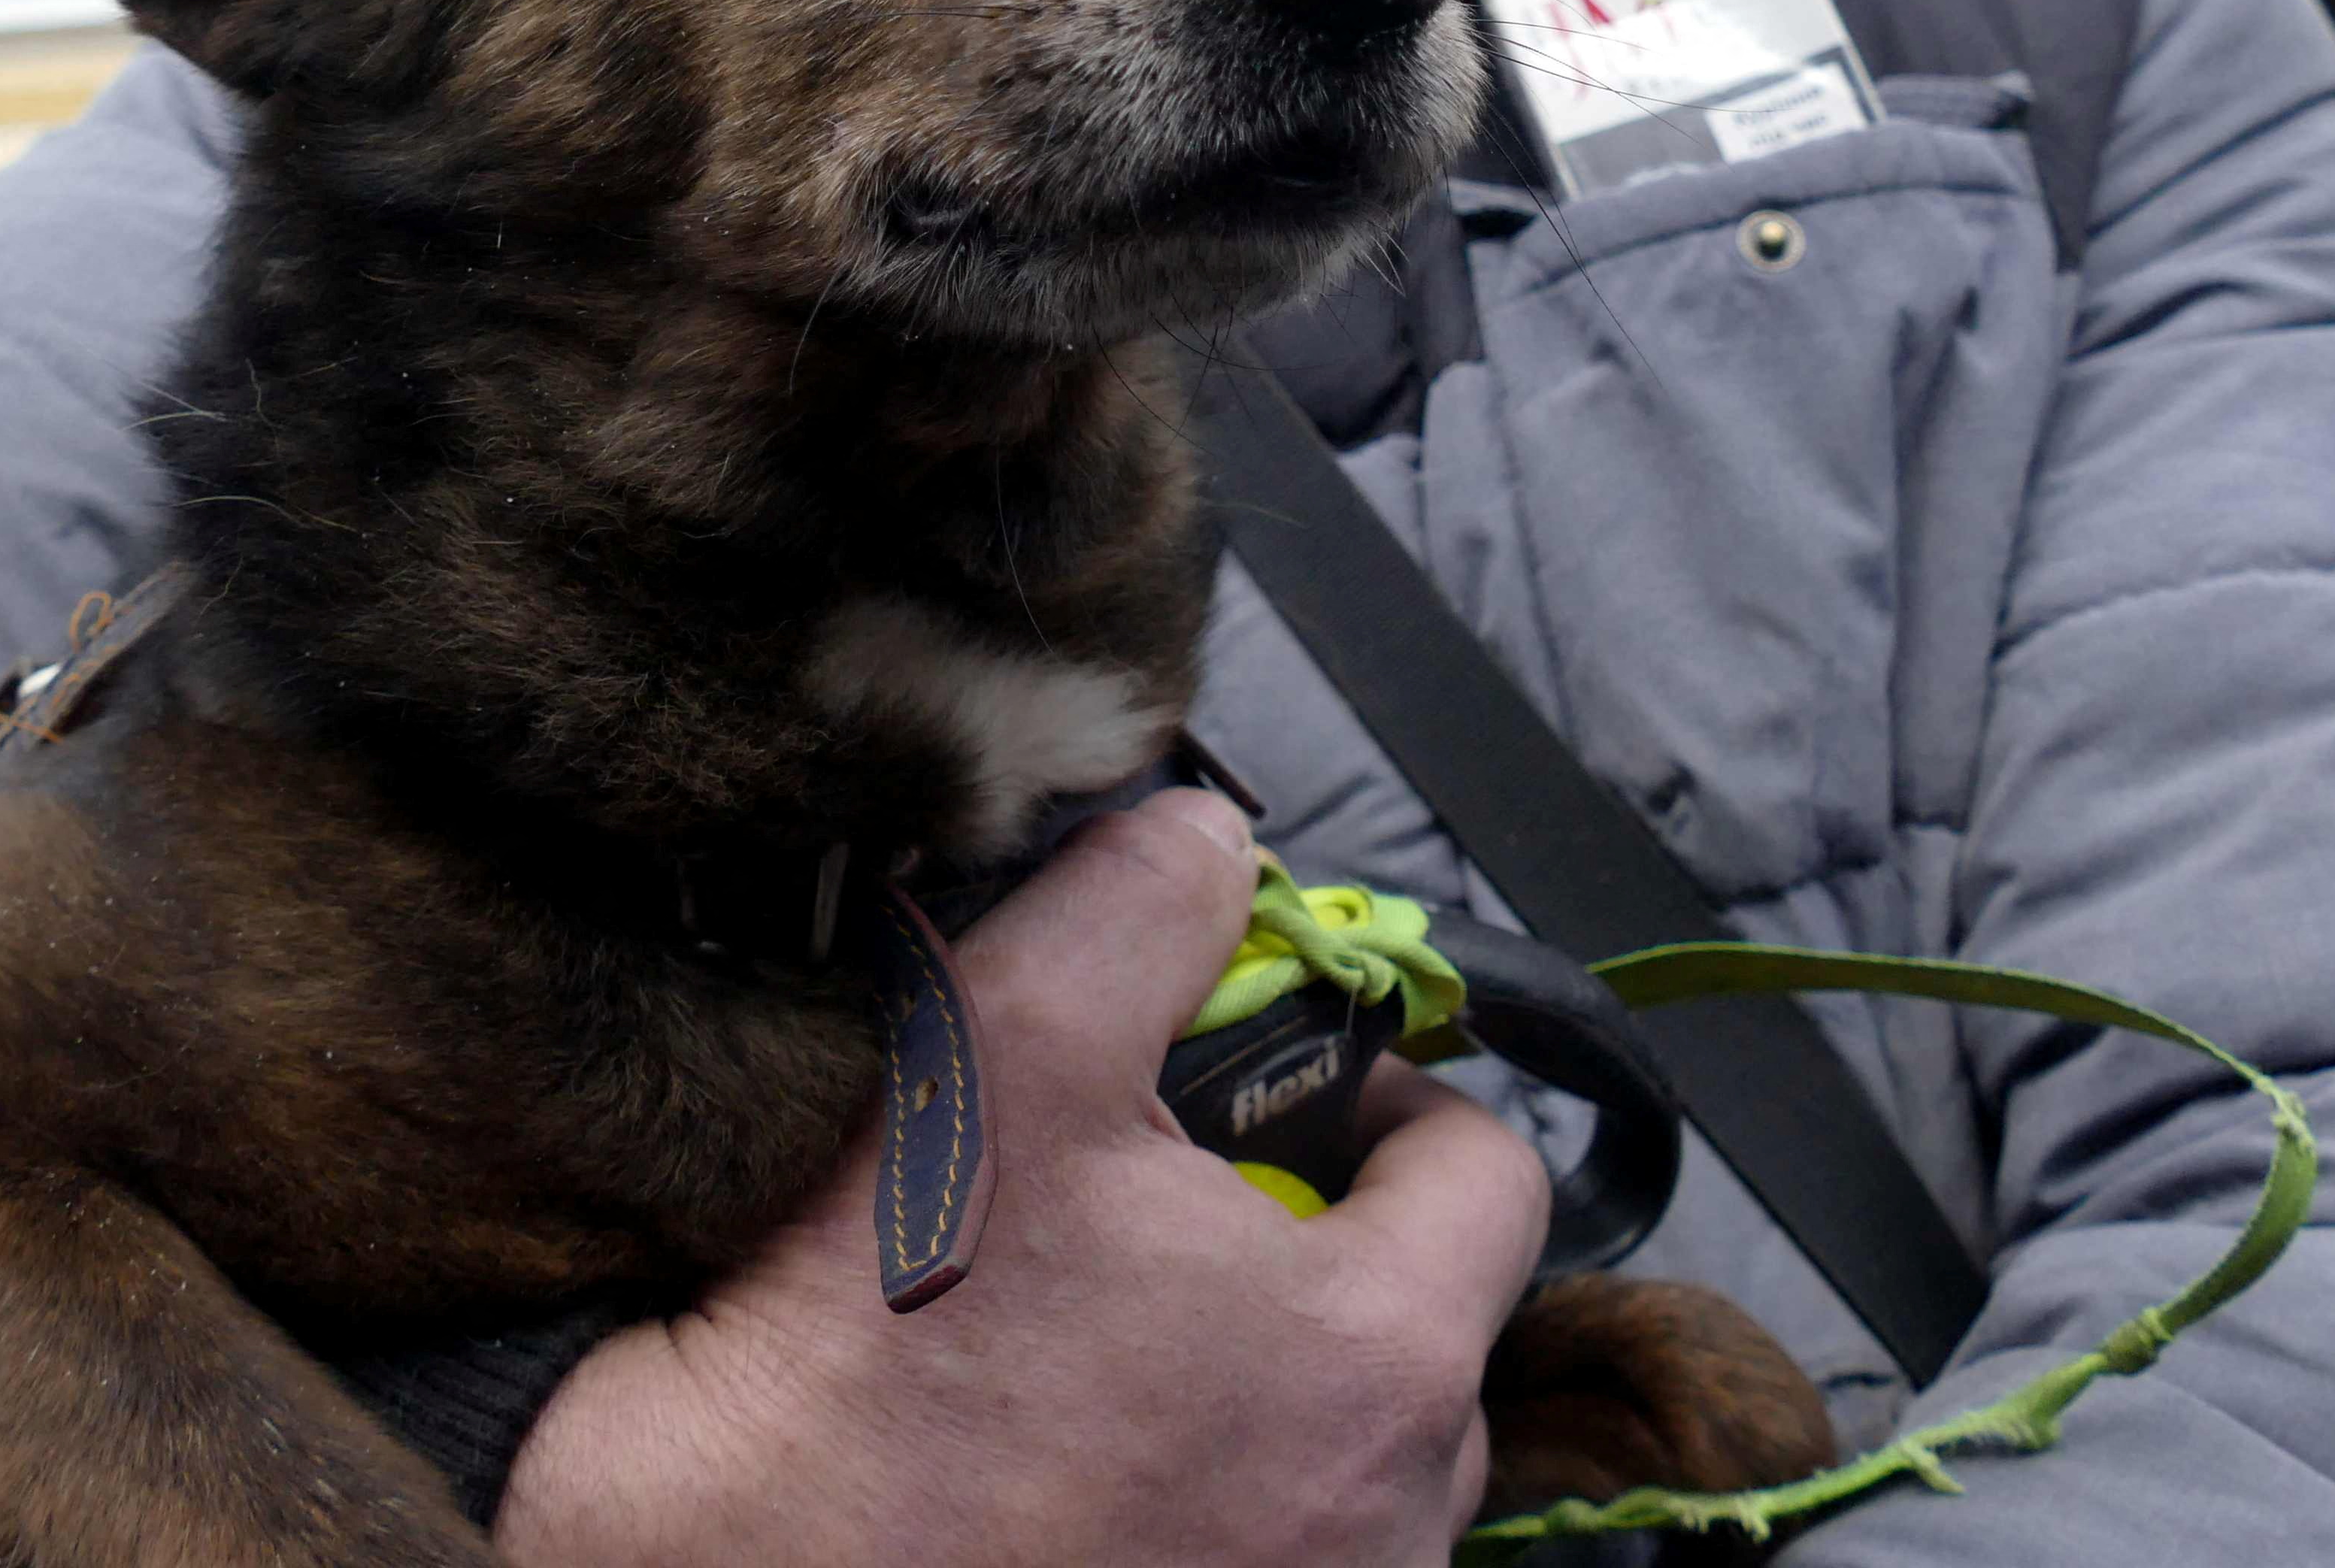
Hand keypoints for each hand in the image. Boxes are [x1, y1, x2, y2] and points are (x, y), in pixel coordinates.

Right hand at [496, 789, 1549, 1566]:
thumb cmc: (852, 1374)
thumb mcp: (994, 1064)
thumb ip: (1133, 921)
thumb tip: (1201, 840)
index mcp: (1378, 1368)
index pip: (1482, 1177)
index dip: (1379, 1094)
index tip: (1272, 1087)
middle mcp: (1387, 1533)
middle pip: (1407, 1331)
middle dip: (1297, 1258)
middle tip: (1132, 1222)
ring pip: (1330, 1469)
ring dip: (1238, 1400)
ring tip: (1070, 1362)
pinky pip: (1248, 1561)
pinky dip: (1182, 1514)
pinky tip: (1048, 1487)